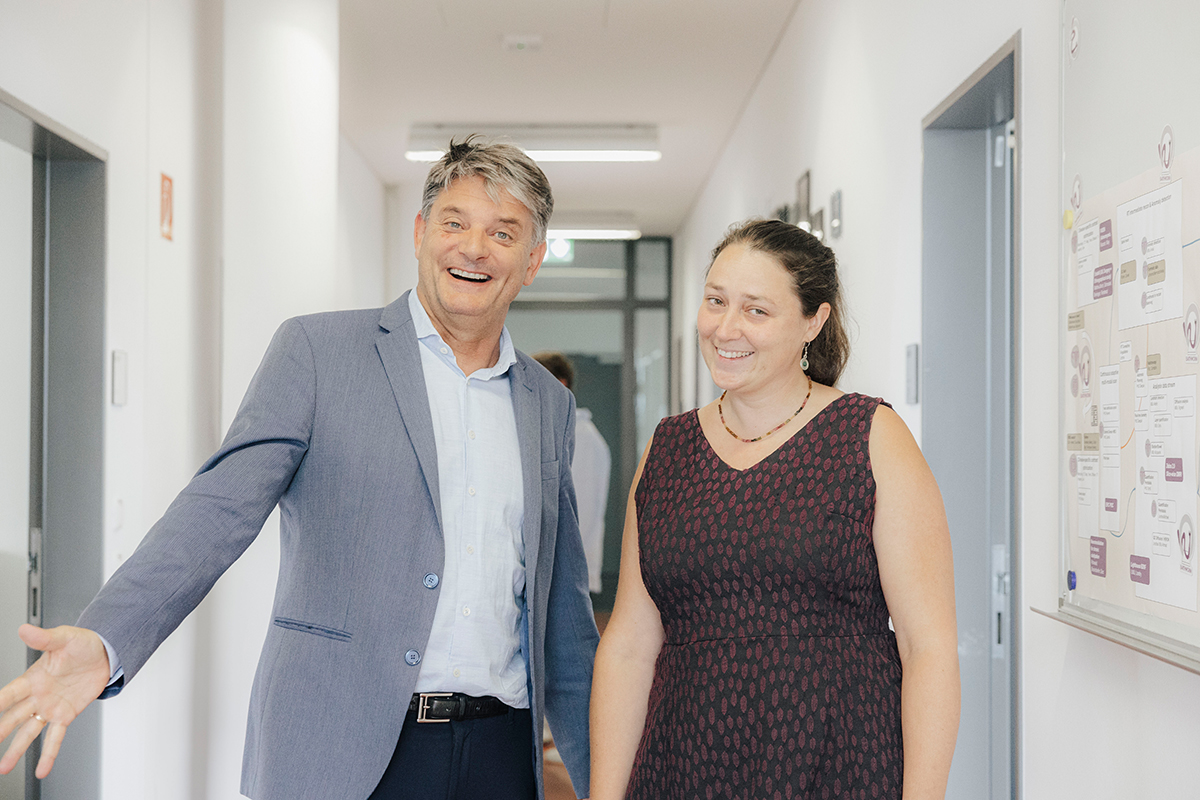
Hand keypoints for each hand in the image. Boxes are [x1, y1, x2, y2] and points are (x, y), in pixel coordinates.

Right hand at [0, 625, 110, 778]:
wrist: (106, 653)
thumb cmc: (82, 644)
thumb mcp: (64, 637)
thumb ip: (44, 637)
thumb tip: (24, 629)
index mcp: (33, 678)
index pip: (9, 694)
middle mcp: (38, 696)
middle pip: (14, 717)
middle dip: (0, 731)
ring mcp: (50, 707)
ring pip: (29, 732)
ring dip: (16, 750)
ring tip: (4, 767)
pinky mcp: (66, 715)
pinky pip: (55, 737)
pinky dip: (49, 754)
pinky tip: (42, 769)